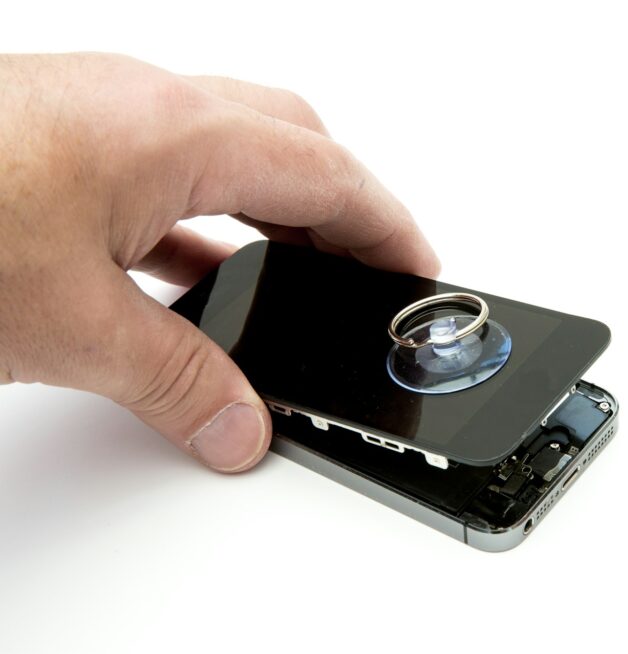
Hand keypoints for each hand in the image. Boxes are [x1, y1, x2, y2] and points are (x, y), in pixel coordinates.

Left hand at [0, 53, 438, 472]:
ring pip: (229, 149)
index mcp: (174, 131)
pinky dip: (204, 220)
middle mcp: (146, 104)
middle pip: (292, 139)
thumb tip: (234, 424)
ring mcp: (100, 114)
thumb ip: (172, 378)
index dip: (388, 225)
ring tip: (299, 274)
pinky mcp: (59, 139)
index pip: (327, 175)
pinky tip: (197, 270)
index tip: (418, 268)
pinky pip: (166, 171)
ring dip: (275, 209)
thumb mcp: (67, 322)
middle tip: (370, 265)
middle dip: (346, 203)